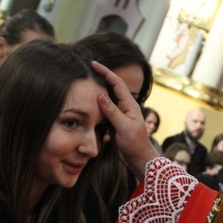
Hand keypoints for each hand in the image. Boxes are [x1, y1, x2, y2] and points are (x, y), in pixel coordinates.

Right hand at [94, 61, 158, 177]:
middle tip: (87, 70)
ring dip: (97, 90)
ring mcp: (119, 114)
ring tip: (85, 83)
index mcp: (130, 104)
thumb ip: (112, 111)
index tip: (94, 64)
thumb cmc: (134, 143)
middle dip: (101, 78)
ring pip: (106, 99)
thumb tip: (100, 95)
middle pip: (111, 88)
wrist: (137, 158)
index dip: (106, 72)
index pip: (117, 83)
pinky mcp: (113, 122)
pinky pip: (104, 110)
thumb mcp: (123, 126)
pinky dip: (96, 104)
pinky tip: (87, 103)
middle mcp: (124, 106)